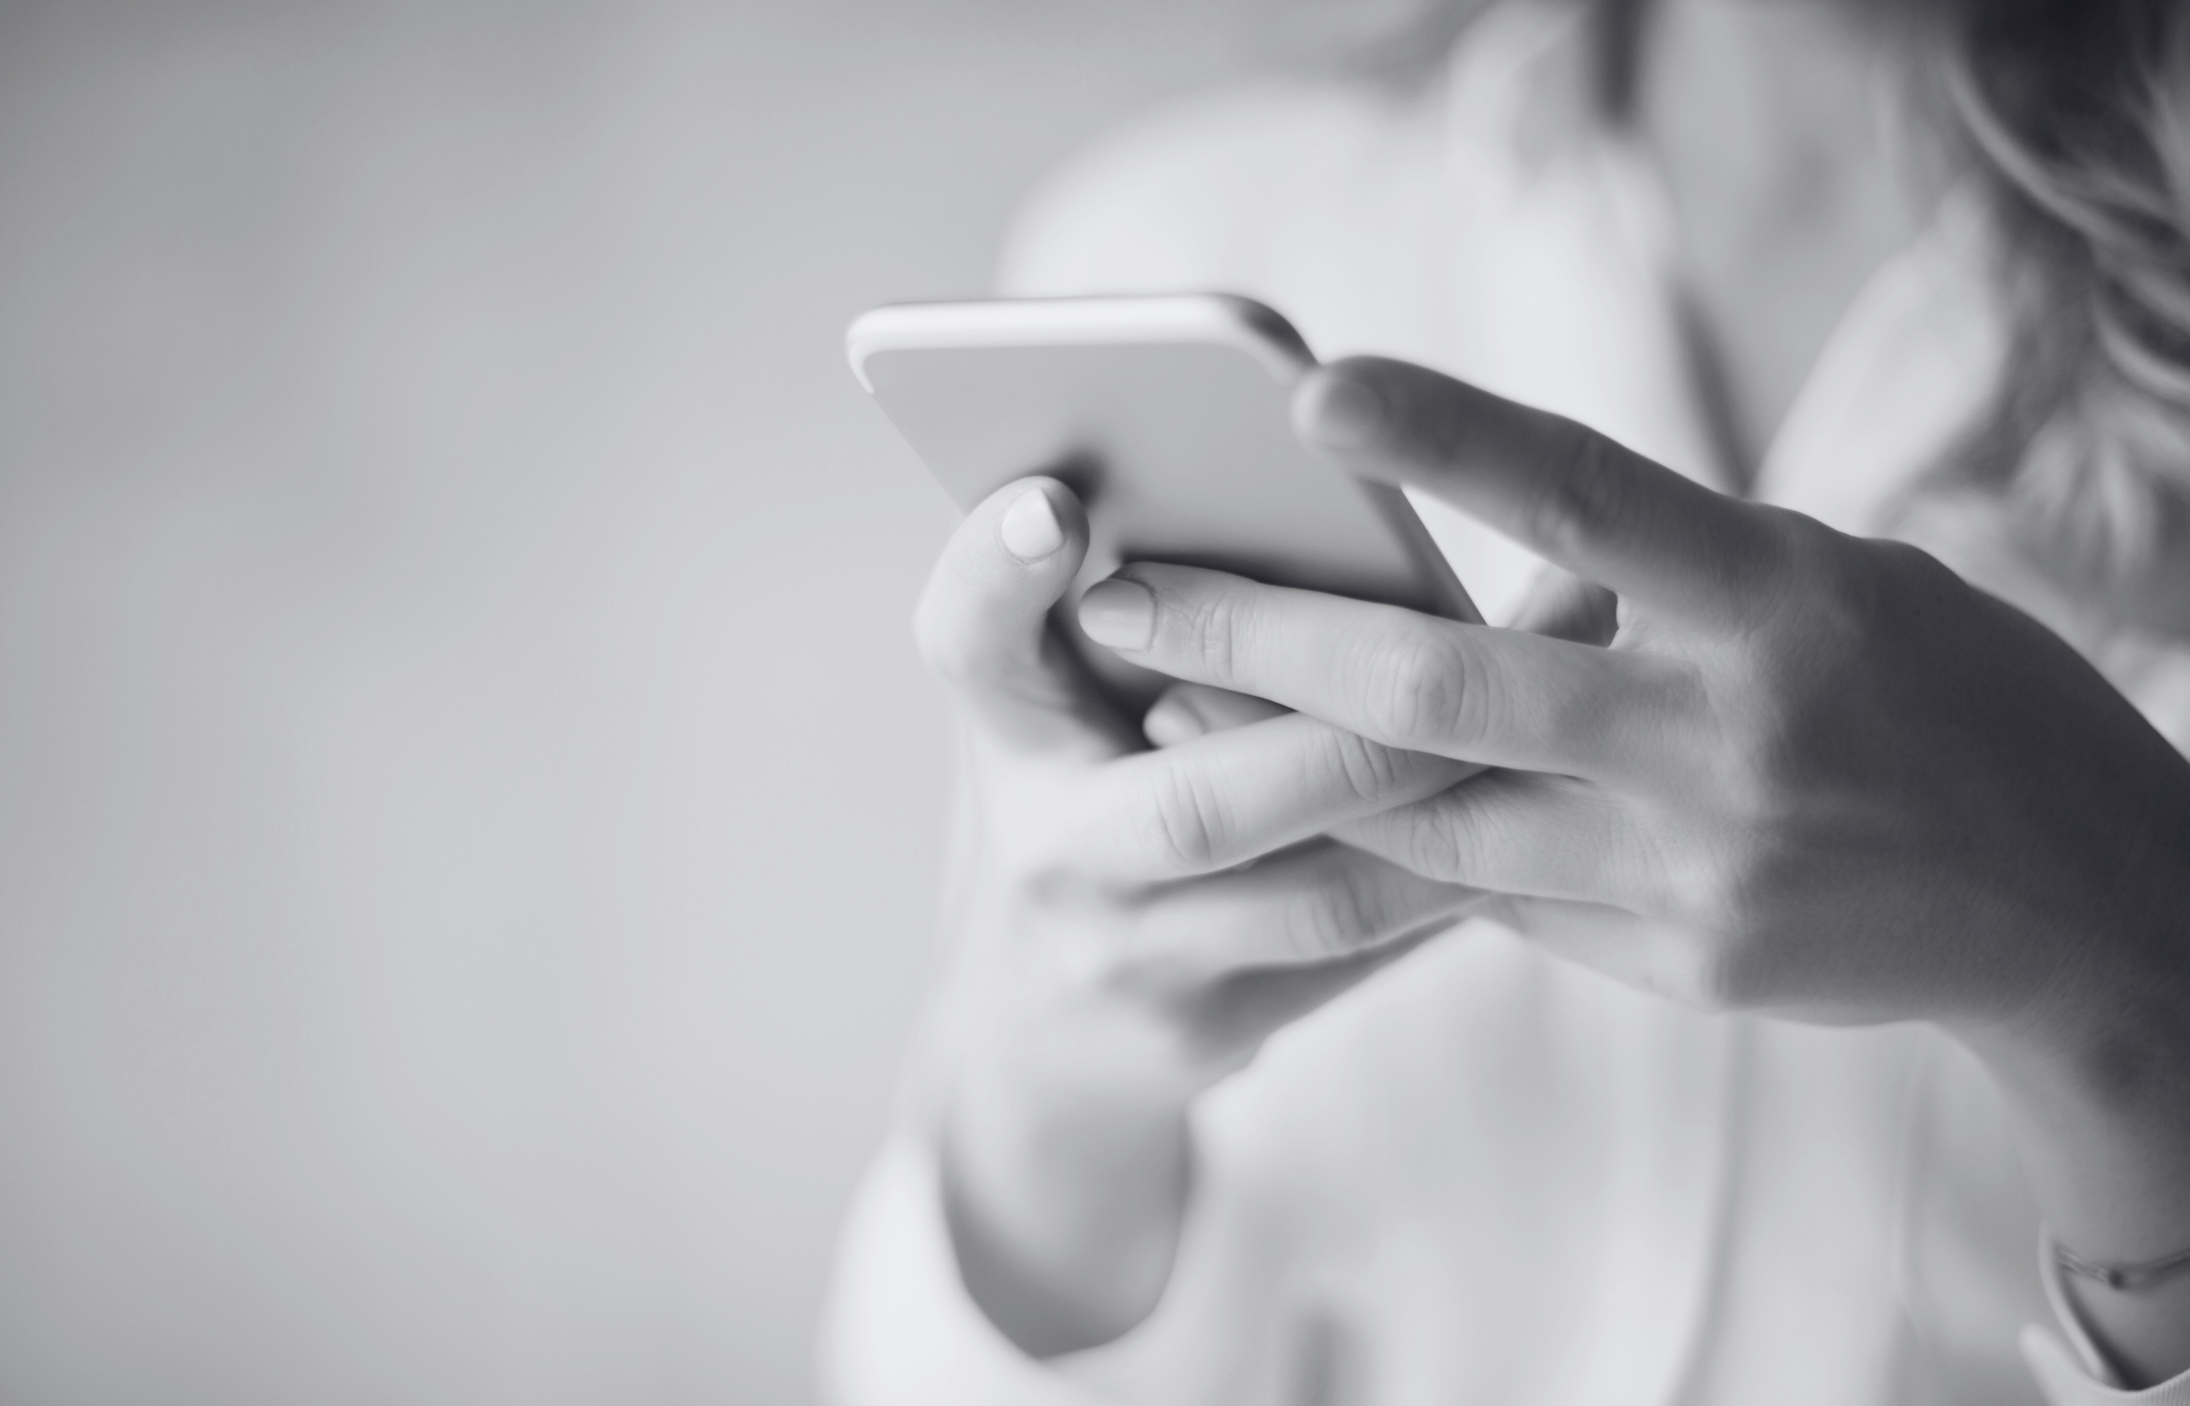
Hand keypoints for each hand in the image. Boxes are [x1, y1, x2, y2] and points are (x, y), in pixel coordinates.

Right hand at [913, 475, 1477, 1354]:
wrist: (1037, 1025)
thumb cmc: (1077, 789)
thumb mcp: (1059, 690)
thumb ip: (1127, 594)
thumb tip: (1297, 453)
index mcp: (1003, 730)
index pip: (970, 641)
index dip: (999, 573)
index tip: (1054, 504)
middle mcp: (1051, 853)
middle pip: (1199, 805)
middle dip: (1361, 727)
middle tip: (1488, 635)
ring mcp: (1134, 962)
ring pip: (1326, 895)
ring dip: (1458, 800)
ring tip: (1557, 699)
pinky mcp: (1215, 1032)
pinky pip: (1372, 946)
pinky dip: (1470, 867)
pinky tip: (1555, 796)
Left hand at [1073, 356, 2189, 1380]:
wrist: (2069, 902)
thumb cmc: (1937, 692)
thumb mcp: (1828, 585)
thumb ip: (1659, 579)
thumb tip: (1478, 574)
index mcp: (1780, 599)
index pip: (1592, 499)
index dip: (1451, 443)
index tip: (1312, 392)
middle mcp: (1725, 735)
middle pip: (1445, 689)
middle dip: (1261, 639)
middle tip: (1122, 590)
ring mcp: (1694, 865)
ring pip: (1430, 817)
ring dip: (1279, 758)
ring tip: (1158, 696)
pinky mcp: (1675, 960)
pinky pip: (1491, 896)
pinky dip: (1391, 841)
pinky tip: (1292, 801)